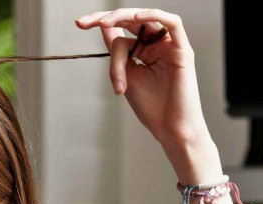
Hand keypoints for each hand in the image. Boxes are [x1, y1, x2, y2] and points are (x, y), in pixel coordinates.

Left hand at [76, 8, 222, 184]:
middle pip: (131, 19)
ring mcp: (170, 46)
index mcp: (143, 51)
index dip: (100, 23)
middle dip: (106, 18)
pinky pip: (173, 23)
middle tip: (84, 23)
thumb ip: (117, 53)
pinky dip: (154, 15)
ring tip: (104, 24)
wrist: (169, 129)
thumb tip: (104, 28)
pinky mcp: (183, 50)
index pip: (120, 29)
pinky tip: (137, 16)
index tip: (79, 24)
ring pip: (145, 21)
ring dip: (123, 17)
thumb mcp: (125, 76)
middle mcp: (157, 44)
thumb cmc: (150, 107)